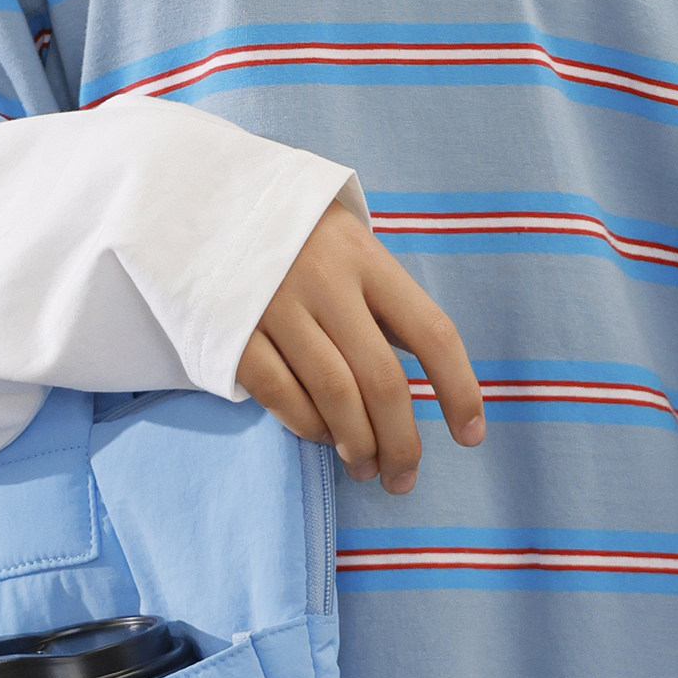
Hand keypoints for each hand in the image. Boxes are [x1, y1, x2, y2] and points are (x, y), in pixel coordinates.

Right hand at [235, 203, 483, 493]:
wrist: (207, 201)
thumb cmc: (298, 237)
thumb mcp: (350, 249)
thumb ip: (383, 306)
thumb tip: (426, 382)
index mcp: (367, 258)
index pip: (432, 331)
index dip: (459, 389)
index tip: (470, 435)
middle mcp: (326, 281)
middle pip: (381, 379)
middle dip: (401, 439)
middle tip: (404, 476)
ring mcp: (276, 305)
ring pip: (333, 395)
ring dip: (357, 444)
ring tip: (367, 468)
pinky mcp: (233, 329)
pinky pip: (281, 394)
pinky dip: (307, 426)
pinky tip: (322, 437)